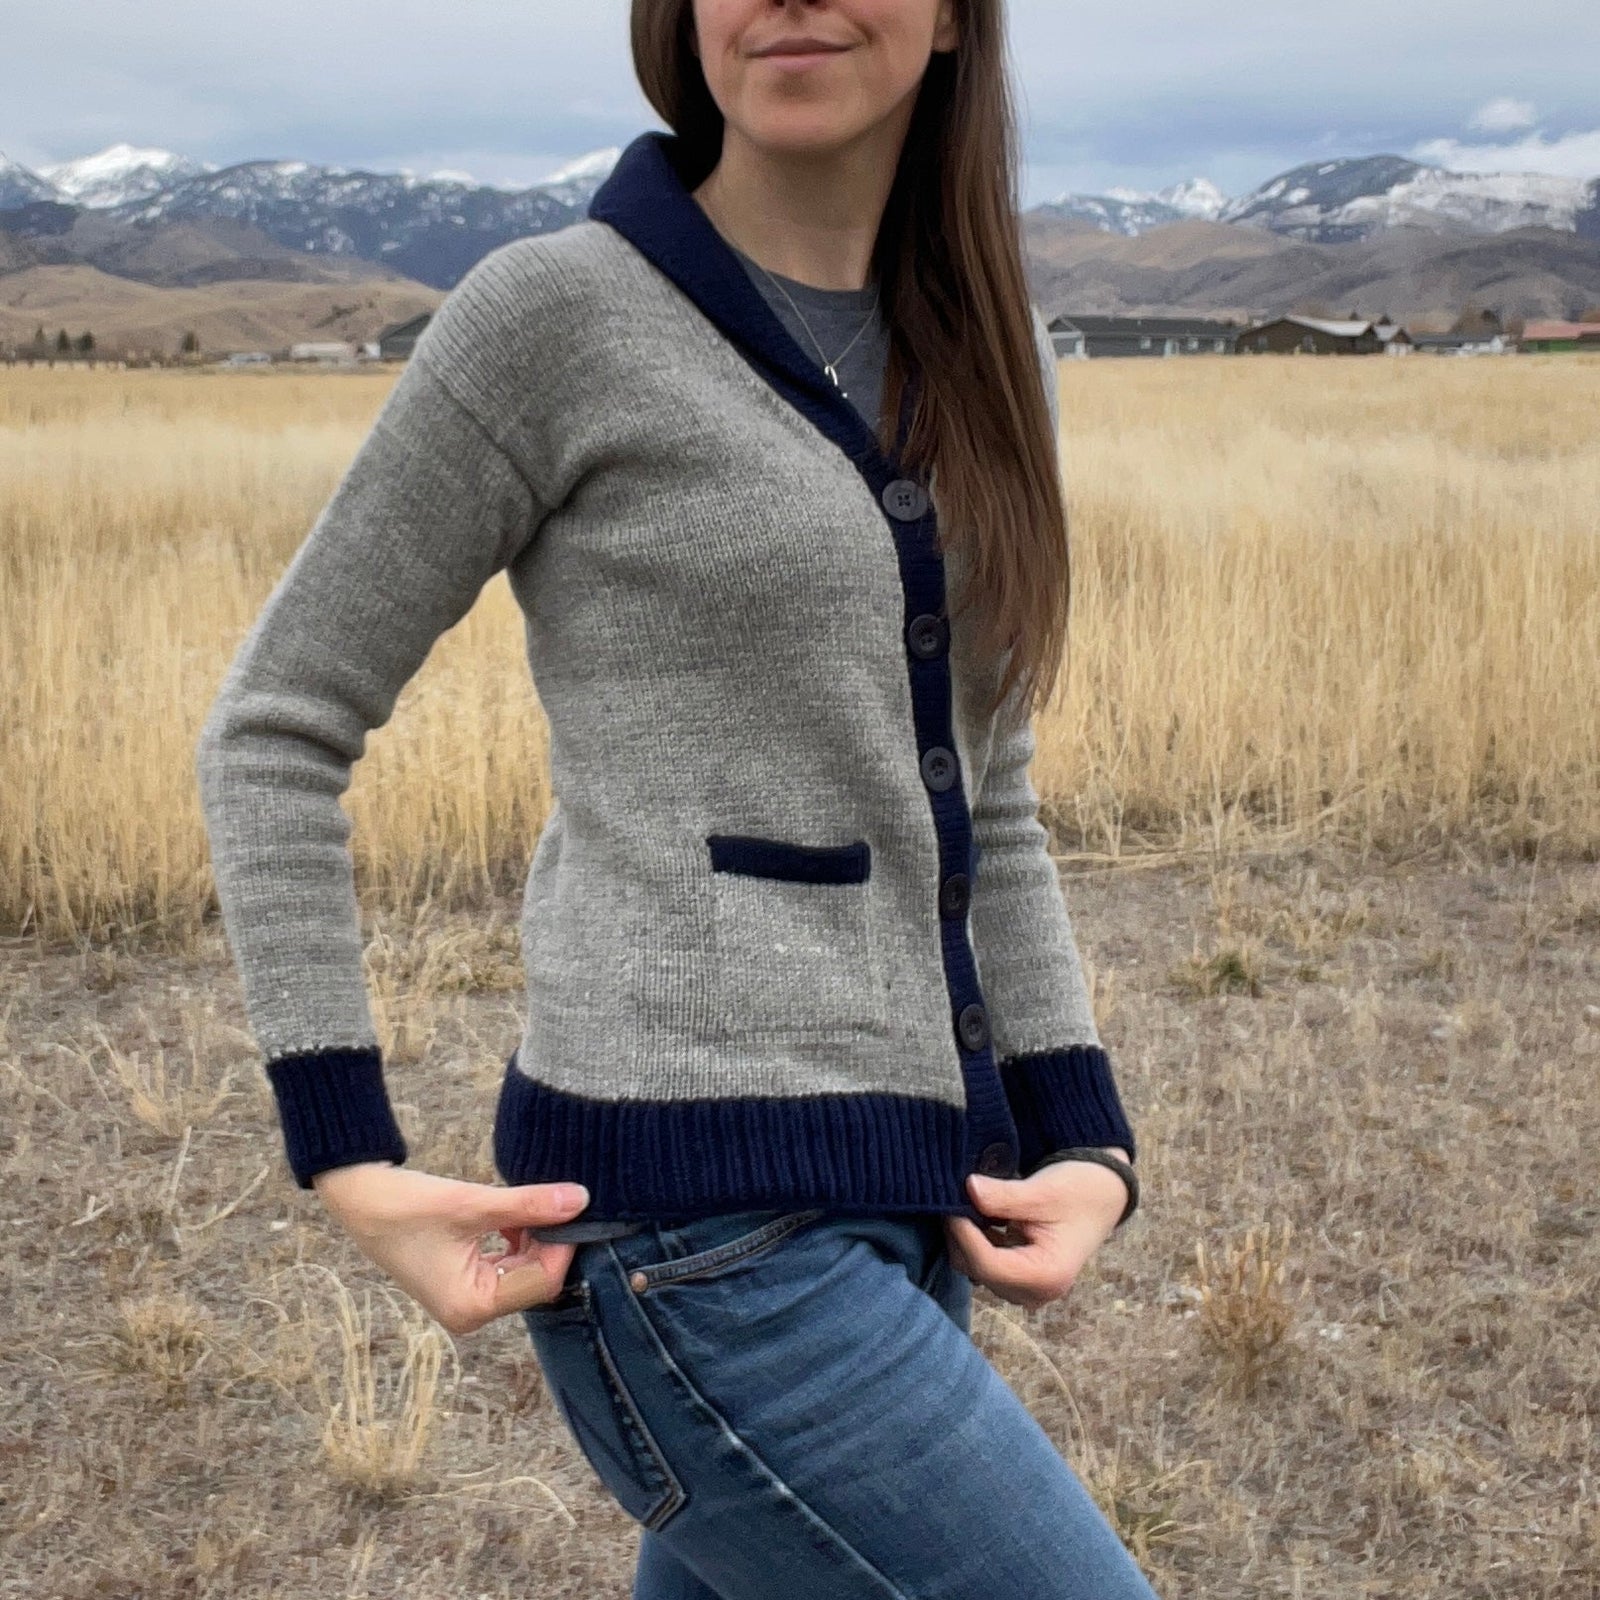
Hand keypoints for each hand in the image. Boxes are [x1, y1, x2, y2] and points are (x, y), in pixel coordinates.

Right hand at [310, 1161, 591, 1336]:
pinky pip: (505, 1265)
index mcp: (472, 1307)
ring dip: (532, 1238)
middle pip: (535, 1280)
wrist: (359, 1198)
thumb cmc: (407, 1205)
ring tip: (527, 1203)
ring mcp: (466, 1300)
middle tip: (554, 1201)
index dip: (562, 1244)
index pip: (542, 1282)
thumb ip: (529, 1205)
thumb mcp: (473, 1203)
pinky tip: (510, 1214)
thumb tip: (581, 1200)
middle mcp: (471, 1313)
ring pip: (523, 1270)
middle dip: (548, 1241)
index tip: (571, 1207)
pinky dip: (515, 1239)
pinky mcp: (462, 1282)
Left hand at [944, 1154, 1128, 1310]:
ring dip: (966, 1237)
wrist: (1102, 1194)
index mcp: (1047, 1276)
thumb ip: (1004, 1195)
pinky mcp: (1019, 1278)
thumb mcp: (1044, 1190)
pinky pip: (984, 1264)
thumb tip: (968, 1188)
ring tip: (967, 1204)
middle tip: (953, 1198)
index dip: (962, 1233)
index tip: (950, 1203)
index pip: (987, 1264)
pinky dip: (976, 1240)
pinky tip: (980, 1215)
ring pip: (975, 1268)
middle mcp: (1036, 1292)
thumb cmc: (1079, 1191)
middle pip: (977, 1269)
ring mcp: (1027, 1289)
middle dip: (961, 1234)